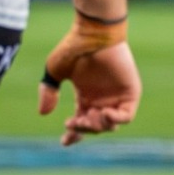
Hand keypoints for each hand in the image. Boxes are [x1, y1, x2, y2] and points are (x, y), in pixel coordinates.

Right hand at [38, 26, 140, 144]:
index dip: (74, 135)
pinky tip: (103, 114)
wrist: (94, 33)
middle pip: (95, 127)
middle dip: (83, 129)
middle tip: (74, 122)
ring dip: (97, 126)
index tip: (65, 141)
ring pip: (110, 125)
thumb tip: (43, 114)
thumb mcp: (55, 71)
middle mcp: (101, 99)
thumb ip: (48, 91)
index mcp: (85, 97)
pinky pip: (126, 115)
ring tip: (87, 118)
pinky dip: (115, 119)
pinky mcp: (130, 92)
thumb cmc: (75, 47)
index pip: (81, 123)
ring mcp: (116, 96)